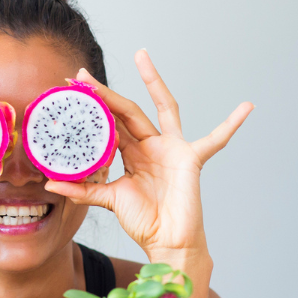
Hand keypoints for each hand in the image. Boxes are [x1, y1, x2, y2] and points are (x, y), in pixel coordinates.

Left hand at [44, 50, 252, 259]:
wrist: (168, 242)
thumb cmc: (146, 222)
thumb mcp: (110, 201)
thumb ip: (83, 190)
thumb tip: (50, 184)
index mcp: (134, 153)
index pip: (110, 123)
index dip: (92, 107)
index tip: (70, 89)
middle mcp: (152, 145)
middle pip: (128, 110)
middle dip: (106, 93)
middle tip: (81, 74)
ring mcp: (173, 149)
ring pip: (162, 108)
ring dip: (153, 81)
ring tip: (141, 56)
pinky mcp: (192, 158)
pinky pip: (216, 140)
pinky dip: (232, 124)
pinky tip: (247, 107)